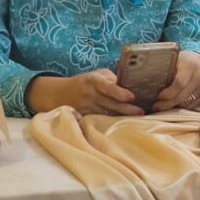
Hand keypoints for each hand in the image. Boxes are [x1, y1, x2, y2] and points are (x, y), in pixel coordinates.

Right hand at [27, 69, 142, 115]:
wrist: (58, 94)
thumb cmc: (85, 82)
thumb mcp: (97, 74)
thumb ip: (112, 79)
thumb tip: (130, 85)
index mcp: (92, 80)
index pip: (107, 86)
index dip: (119, 92)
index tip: (132, 97)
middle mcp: (88, 94)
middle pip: (110, 104)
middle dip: (127, 109)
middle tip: (142, 112)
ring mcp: (85, 108)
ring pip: (106, 115)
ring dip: (121, 118)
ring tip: (137, 119)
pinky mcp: (83, 118)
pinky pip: (99, 121)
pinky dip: (111, 123)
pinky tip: (122, 125)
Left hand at [152, 50, 199, 111]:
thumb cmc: (182, 61)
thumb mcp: (174, 60)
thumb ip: (165, 70)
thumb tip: (146, 83)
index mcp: (191, 65)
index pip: (179, 83)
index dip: (168, 93)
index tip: (158, 97)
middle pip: (182, 96)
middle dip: (167, 104)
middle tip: (156, 106)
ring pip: (187, 103)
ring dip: (174, 106)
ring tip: (163, 105)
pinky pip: (192, 106)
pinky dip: (182, 106)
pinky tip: (175, 103)